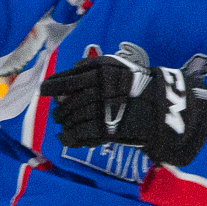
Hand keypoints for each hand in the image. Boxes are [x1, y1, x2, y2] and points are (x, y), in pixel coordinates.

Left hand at [40, 47, 206, 165]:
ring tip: (64, 124)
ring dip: (64, 122)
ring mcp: (102, 109)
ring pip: (70, 118)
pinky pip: (77, 133)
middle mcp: (99, 89)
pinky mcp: (106, 128)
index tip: (43, 89)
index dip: (52, 86)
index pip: (67, 80)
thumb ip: (91, 69)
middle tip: (58, 113)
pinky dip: (68, 137)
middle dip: (60, 109)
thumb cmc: (137, 87)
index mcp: (101, 72)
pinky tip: (64, 137)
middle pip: (67, 102)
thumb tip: (68, 74)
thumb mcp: (117, 68)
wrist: (164, 107)